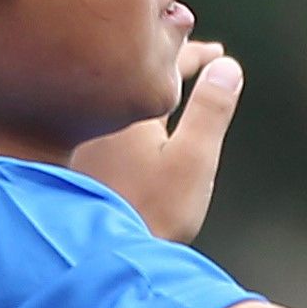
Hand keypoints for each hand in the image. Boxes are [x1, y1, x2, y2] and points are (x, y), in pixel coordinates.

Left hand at [71, 38, 245, 242]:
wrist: (102, 255)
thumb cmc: (152, 211)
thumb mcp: (193, 159)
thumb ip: (211, 110)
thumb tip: (228, 66)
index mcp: (127, 105)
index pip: (165, 63)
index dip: (195, 54)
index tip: (217, 52)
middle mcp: (99, 112)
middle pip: (138, 73)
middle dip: (172, 65)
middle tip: (200, 59)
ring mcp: (85, 136)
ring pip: (122, 94)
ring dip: (150, 86)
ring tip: (171, 85)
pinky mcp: (77, 158)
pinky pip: (108, 114)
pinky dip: (131, 108)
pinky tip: (138, 123)